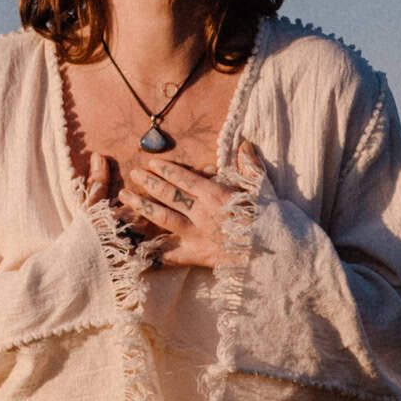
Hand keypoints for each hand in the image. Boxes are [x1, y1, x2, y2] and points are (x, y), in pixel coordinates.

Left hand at [119, 141, 261, 269]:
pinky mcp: (197, 256)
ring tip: (125, 198)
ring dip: (142, 207)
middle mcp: (202, 214)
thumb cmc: (271, 221)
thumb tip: (244, 144)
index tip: (152, 163)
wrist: (276, 254)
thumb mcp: (263, 189)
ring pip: (164, 219)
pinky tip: (135, 247)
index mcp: (217, 196)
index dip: (167, 170)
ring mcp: (197, 235)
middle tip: (133, 174)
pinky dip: (152, 252)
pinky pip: (170, 255)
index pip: (186, 180)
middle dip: (149, 183)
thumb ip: (250, 166)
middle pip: (170, 195)